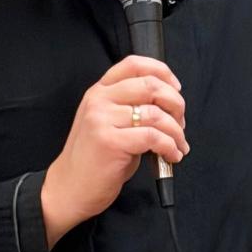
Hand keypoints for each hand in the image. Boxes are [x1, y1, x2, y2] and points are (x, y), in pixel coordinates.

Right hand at [41, 55, 188, 248]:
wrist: (69, 187)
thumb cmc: (95, 158)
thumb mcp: (109, 122)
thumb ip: (131, 106)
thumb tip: (170, 104)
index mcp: (100, 91)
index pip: (133, 64)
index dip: (161, 71)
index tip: (176, 88)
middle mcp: (99, 100)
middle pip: (149, 85)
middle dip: (175, 103)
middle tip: (181, 122)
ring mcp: (102, 119)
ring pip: (155, 113)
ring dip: (176, 130)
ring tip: (179, 144)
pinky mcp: (110, 142)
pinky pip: (152, 137)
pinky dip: (169, 146)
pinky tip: (171, 155)